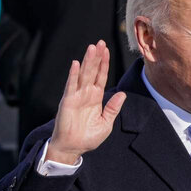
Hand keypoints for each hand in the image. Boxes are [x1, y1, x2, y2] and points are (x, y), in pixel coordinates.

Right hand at [47, 40, 126, 164]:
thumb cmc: (88, 137)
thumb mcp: (106, 123)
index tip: (107, 50)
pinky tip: (76, 64)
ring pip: (83, 75)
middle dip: (97, 57)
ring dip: (87, 61)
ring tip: (92, 47)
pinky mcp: (67, 102)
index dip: (104, 64)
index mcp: (95, 98)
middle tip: (101, 42)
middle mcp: (86, 94)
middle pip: (93, 72)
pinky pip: (71, 86)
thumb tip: (122, 94)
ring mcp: (76, 96)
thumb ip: (113, 108)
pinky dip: (74, 75)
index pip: (101, 77)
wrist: (74, 148)